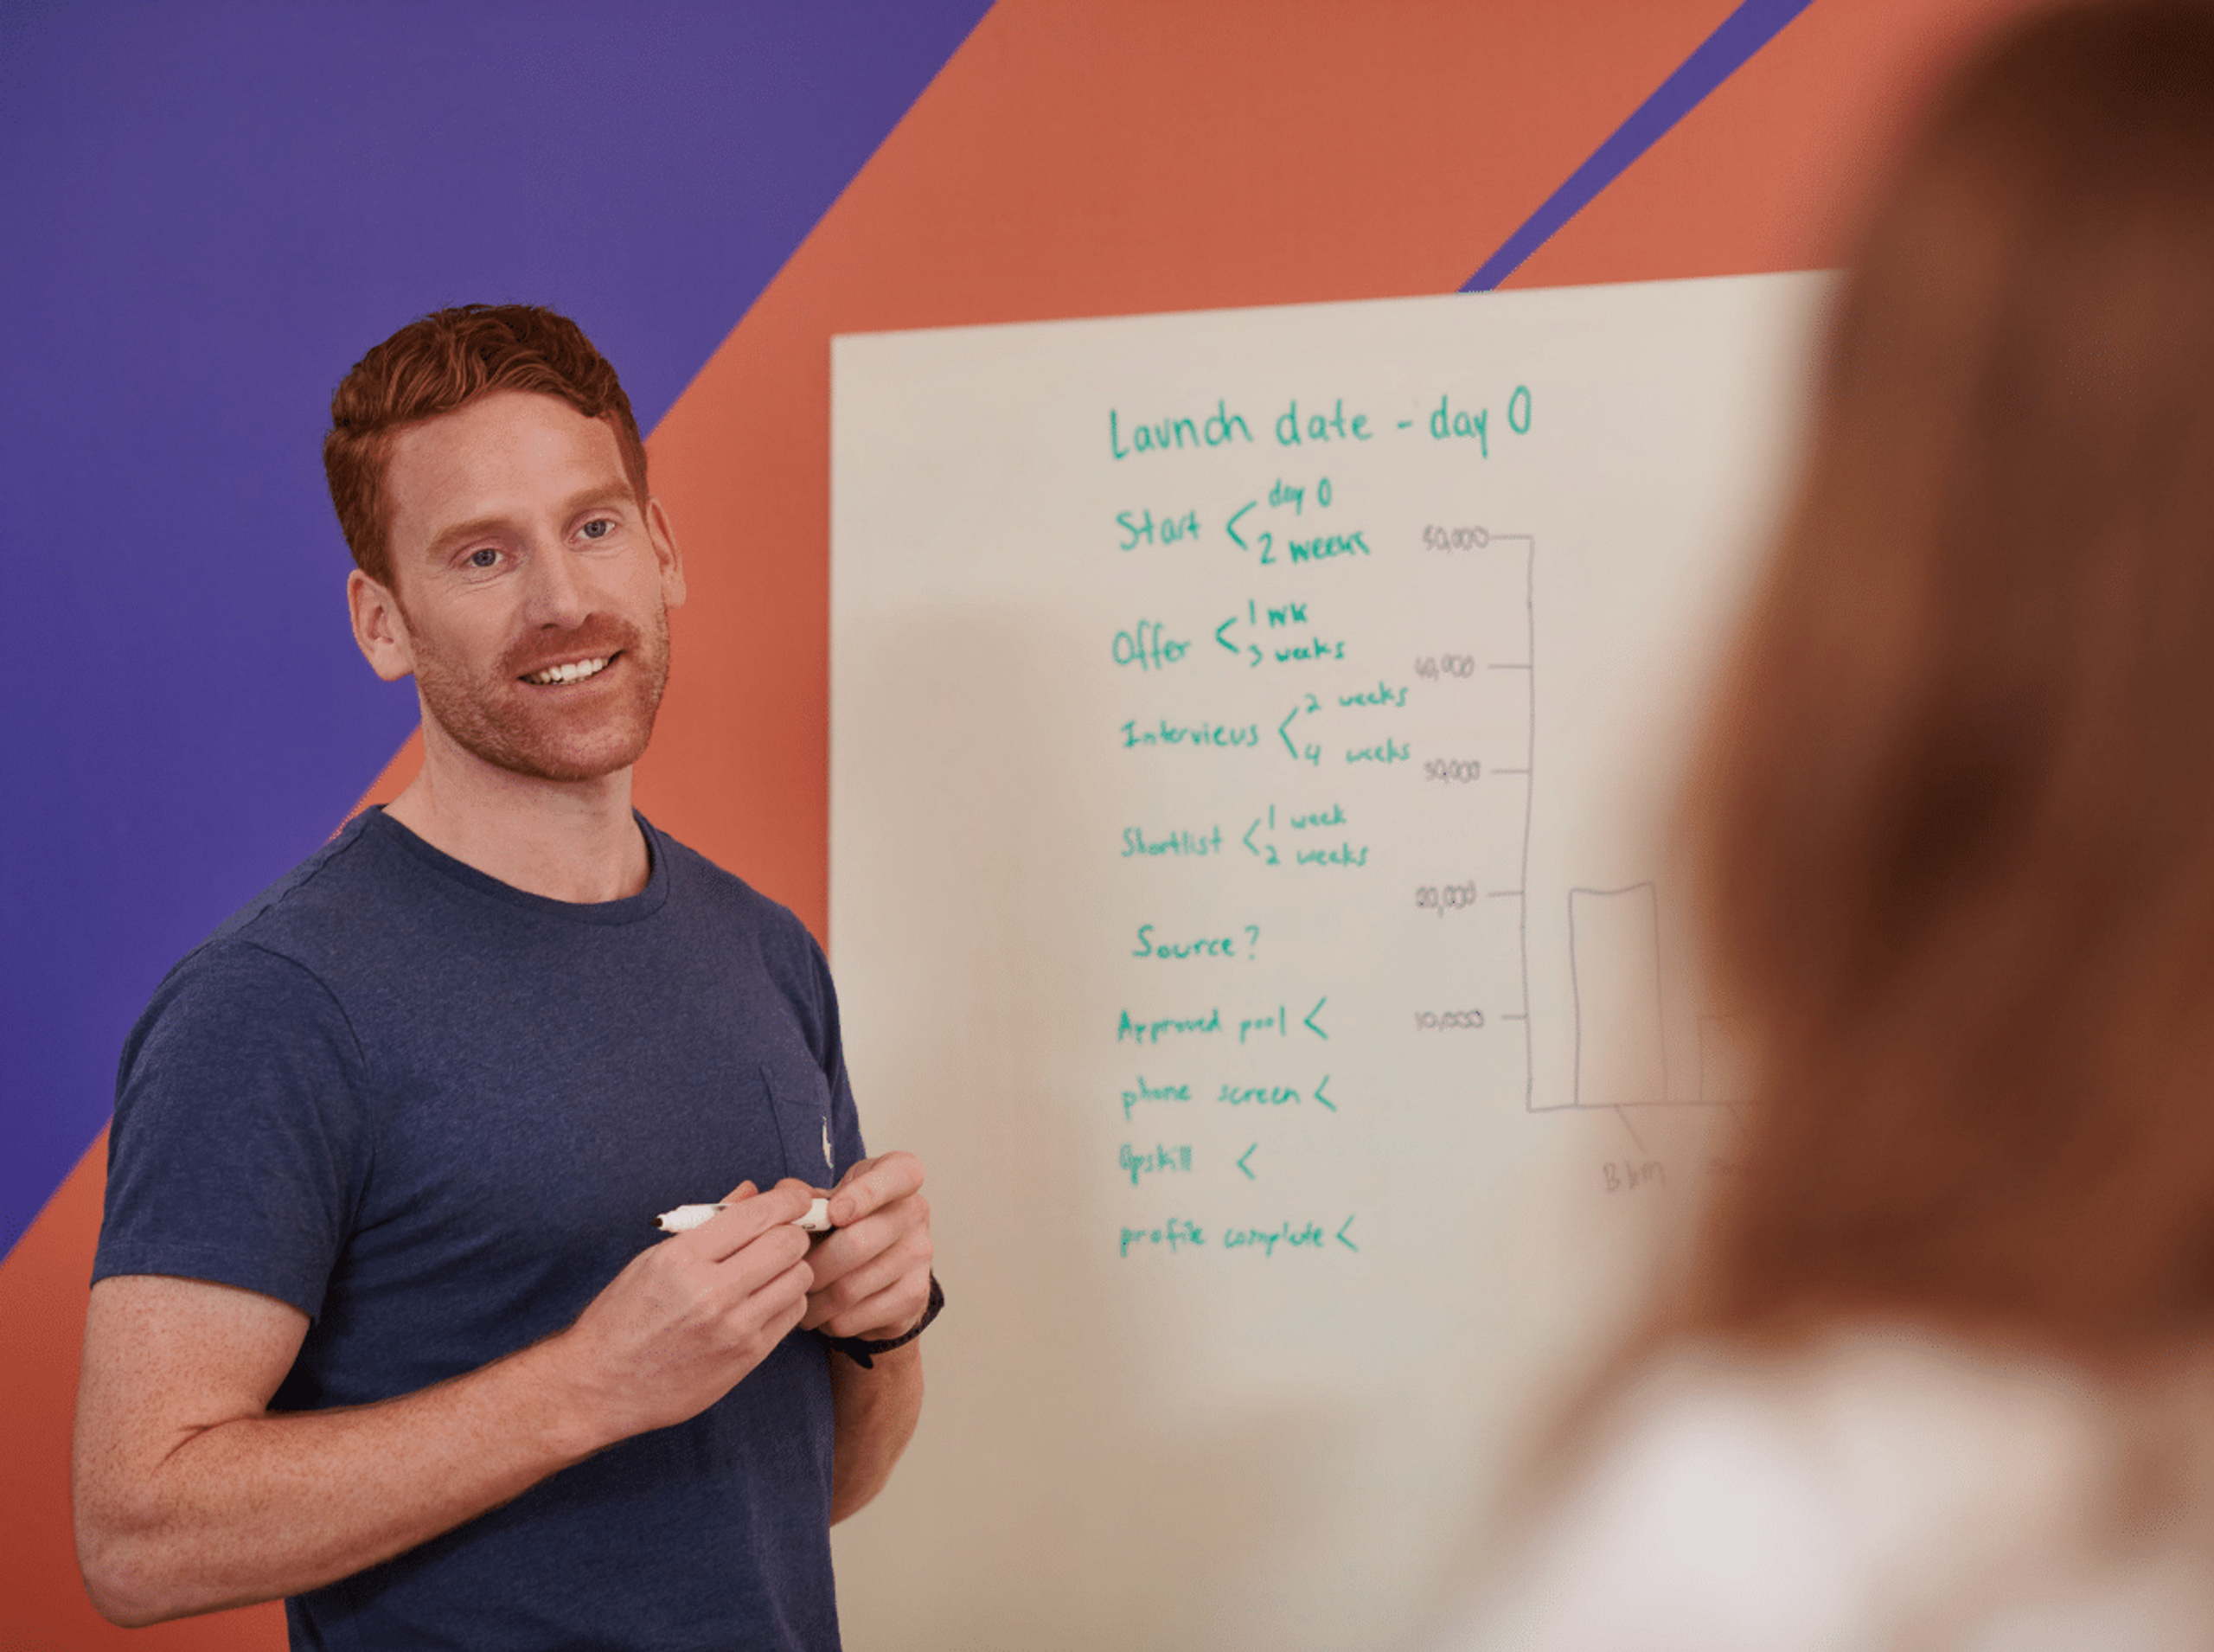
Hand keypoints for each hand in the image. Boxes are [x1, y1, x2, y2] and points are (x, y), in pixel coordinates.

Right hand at [548, 1179, 816, 1449]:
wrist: (601, 1385)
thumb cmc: (622, 1317)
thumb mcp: (653, 1259)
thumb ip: (707, 1224)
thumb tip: (751, 1192)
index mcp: (682, 1258)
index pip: (757, 1215)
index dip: (788, 1200)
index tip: (797, 1198)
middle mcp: (711, 1292)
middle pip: (789, 1243)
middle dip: (793, 1231)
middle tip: (785, 1234)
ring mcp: (733, 1328)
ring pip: (800, 1278)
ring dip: (794, 1266)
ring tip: (773, 1269)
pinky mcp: (746, 1356)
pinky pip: (793, 1314)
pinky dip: (788, 1300)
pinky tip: (768, 1299)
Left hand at [803, 1152, 933, 1342]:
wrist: (883, 1270)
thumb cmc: (851, 1224)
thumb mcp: (830, 1199)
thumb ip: (805, 1196)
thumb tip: (784, 1196)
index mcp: (900, 1175)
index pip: (898, 1175)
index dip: (865, 1194)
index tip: (833, 1214)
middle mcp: (916, 1212)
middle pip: (857, 1244)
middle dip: (813, 1264)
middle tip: (792, 1272)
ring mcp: (920, 1256)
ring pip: (850, 1287)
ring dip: (813, 1299)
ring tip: (799, 1295)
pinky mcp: (914, 1297)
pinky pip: (855, 1317)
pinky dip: (827, 1320)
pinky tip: (822, 1312)